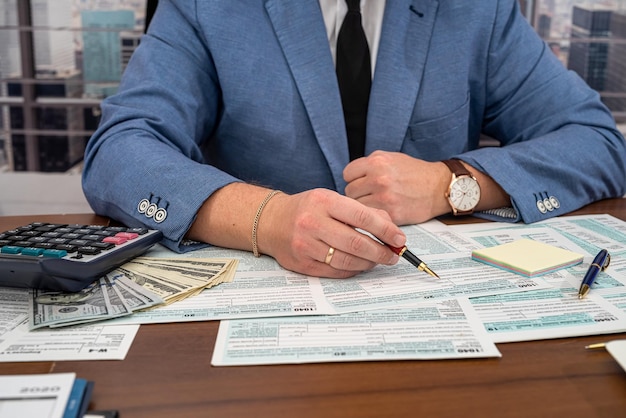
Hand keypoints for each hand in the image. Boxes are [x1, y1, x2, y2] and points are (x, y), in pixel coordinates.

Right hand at [256, 188, 404, 277]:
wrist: (270, 221)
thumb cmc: (307, 209)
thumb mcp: (331, 199)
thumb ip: (361, 211)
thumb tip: (391, 228)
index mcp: (324, 201)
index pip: (362, 217)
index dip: (385, 230)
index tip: (400, 239)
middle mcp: (313, 222)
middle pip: (356, 242)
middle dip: (380, 252)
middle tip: (392, 255)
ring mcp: (306, 245)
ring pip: (346, 260)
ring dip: (368, 263)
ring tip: (377, 260)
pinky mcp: (302, 264)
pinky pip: (335, 272)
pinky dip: (352, 270)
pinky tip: (359, 265)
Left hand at [343, 151, 449, 224]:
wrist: (439, 187)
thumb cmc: (414, 173)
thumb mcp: (391, 158)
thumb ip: (369, 165)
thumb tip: (350, 177)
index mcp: (377, 162)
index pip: (347, 174)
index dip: (354, 179)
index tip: (361, 183)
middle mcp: (379, 178)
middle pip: (350, 191)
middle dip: (358, 194)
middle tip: (370, 195)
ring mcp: (384, 197)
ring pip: (357, 207)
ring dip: (364, 207)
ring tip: (377, 203)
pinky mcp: (391, 213)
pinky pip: (371, 217)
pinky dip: (374, 217)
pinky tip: (383, 211)